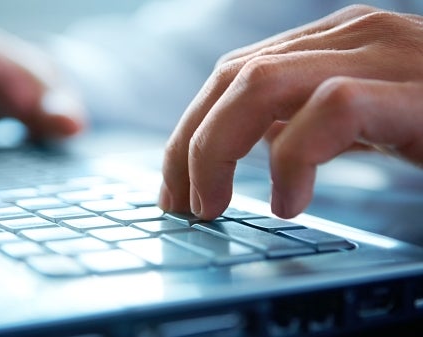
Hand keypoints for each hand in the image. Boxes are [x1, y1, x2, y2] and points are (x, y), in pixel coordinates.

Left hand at [159, 5, 422, 219]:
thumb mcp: (366, 120)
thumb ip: (310, 120)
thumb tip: (256, 146)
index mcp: (332, 43)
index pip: (232, 74)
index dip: (190, 131)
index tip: (176, 185)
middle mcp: (351, 36)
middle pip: (232, 77)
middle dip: (190, 145)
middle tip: (182, 205)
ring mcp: (384, 54)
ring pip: (262, 84)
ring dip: (218, 150)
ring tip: (213, 207)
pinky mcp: (415, 89)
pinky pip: (330, 110)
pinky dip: (294, 159)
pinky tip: (290, 202)